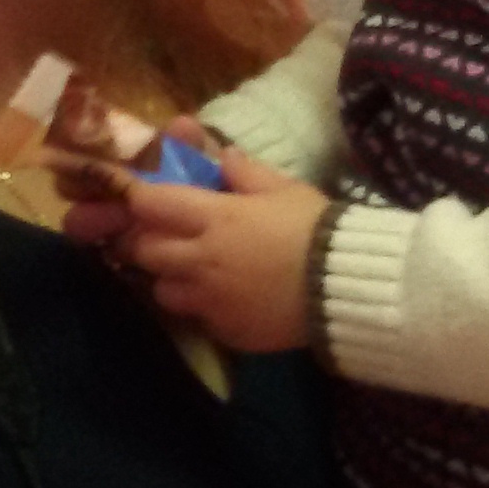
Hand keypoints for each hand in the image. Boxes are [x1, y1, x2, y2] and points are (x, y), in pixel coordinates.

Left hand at [105, 148, 329, 352]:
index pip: (152, 204)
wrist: (347, 287)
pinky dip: (204, 308)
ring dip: (171, 279)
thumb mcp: (286, 189)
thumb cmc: (316, 229)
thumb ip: (247, 173)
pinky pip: (198, 318)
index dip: (141, 199)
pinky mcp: (226, 331)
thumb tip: (224, 156)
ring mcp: (211, 301)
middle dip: (148, 241)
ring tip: (194, 273)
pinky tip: (228, 299)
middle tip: (166, 236)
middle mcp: (202, 261)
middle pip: (145, 252)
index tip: (144, 198)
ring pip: (162, 291)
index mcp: (215, 219)